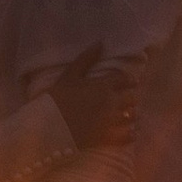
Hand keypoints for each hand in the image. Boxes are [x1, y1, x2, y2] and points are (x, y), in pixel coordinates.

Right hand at [21, 50, 140, 147]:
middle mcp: (111, 103)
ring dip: (131, 113)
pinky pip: (128, 136)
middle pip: (132, 98)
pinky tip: (129, 132)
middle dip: (130, 96)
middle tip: (127, 97)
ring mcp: (111, 122)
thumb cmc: (58, 98)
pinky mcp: (108, 138)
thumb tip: (100, 42)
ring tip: (128, 114)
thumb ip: (86, 59)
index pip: (125, 79)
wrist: (49, 126)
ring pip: (132, 116)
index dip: (129, 79)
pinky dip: (131, 133)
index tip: (130, 81)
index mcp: (103, 86)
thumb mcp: (70, 74)